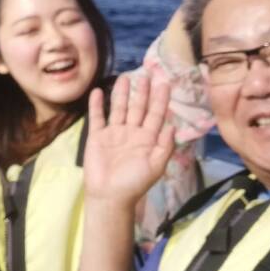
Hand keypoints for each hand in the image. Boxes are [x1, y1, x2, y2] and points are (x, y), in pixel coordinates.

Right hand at [83, 73, 175, 206]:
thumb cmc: (135, 183)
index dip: (160, 100)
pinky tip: (97, 91)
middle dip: (143, 92)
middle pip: (138, 107)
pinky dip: (97, 104)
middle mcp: (132, 132)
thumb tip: (172, 125)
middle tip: (147, 75)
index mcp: (148, 139)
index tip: (164, 83)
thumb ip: (165, 145)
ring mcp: (114, 133)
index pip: (156, 115)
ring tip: (124, 77)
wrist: (110, 195)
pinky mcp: (97, 136)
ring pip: (119, 108)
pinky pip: (97, 117)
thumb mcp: (156, 166)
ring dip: (121, 93)